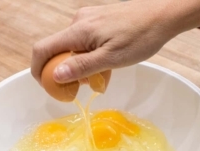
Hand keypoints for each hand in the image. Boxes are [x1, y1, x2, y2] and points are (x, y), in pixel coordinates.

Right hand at [31, 0, 178, 83]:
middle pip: (58, 50)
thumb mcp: (110, 59)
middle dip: (65, 72)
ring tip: (102, 76)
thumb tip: (55, 75)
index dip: (38, 69)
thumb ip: (81, 66)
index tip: (44, 85)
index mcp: (78, 31)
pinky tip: (106, 64)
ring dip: (81, 66)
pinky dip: (90, 57)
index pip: (44, 49)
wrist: (162, 15)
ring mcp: (88, 20)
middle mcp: (78, 23)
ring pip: (73, 48)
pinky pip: (85, 42)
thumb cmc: (140, 37)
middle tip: (82, 86)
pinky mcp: (98, 21)